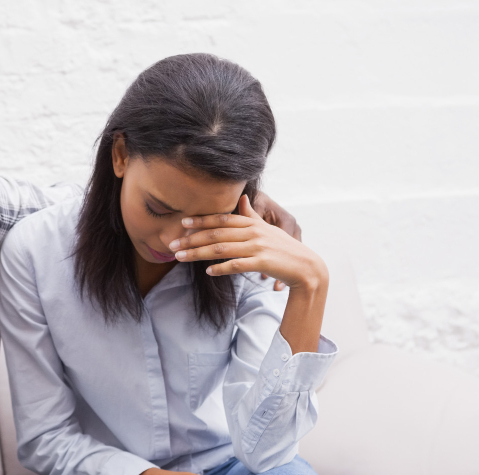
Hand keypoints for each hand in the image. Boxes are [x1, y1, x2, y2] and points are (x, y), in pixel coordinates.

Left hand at [168, 194, 326, 292]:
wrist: (306, 268)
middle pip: (216, 233)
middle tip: (172, 244)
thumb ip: (252, 215)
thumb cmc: (284, 249)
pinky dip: (220, 268)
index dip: (201, 220)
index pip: (222, 219)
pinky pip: (236, 265)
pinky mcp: (262, 262)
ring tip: (180, 257)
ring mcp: (258, 247)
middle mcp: (253, 232)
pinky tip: (208, 271)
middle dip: (192, 239)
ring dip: (198, 253)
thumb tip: (242, 199)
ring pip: (221, 249)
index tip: (182, 223)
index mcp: (252, 223)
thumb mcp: (268, 228)